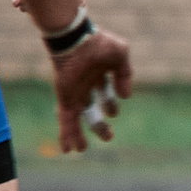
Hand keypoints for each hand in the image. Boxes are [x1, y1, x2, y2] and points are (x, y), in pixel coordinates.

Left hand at [52, 29, 131, 151]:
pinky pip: (66, 120)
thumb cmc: (98, 43)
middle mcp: (85, 86)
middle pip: (91, 109)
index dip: (110, 103)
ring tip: (81, 150)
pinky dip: (67, 134)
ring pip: (77, 119)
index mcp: (99, 74)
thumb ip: (125, 75)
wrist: (75, 40)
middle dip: (99, 124)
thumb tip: (125, 96)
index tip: (114, 112)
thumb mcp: (120, 56)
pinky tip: (68, 149)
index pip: (105, 93)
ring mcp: (74, 94)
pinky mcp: (65, 99)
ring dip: (79, 134)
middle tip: (108, 136)